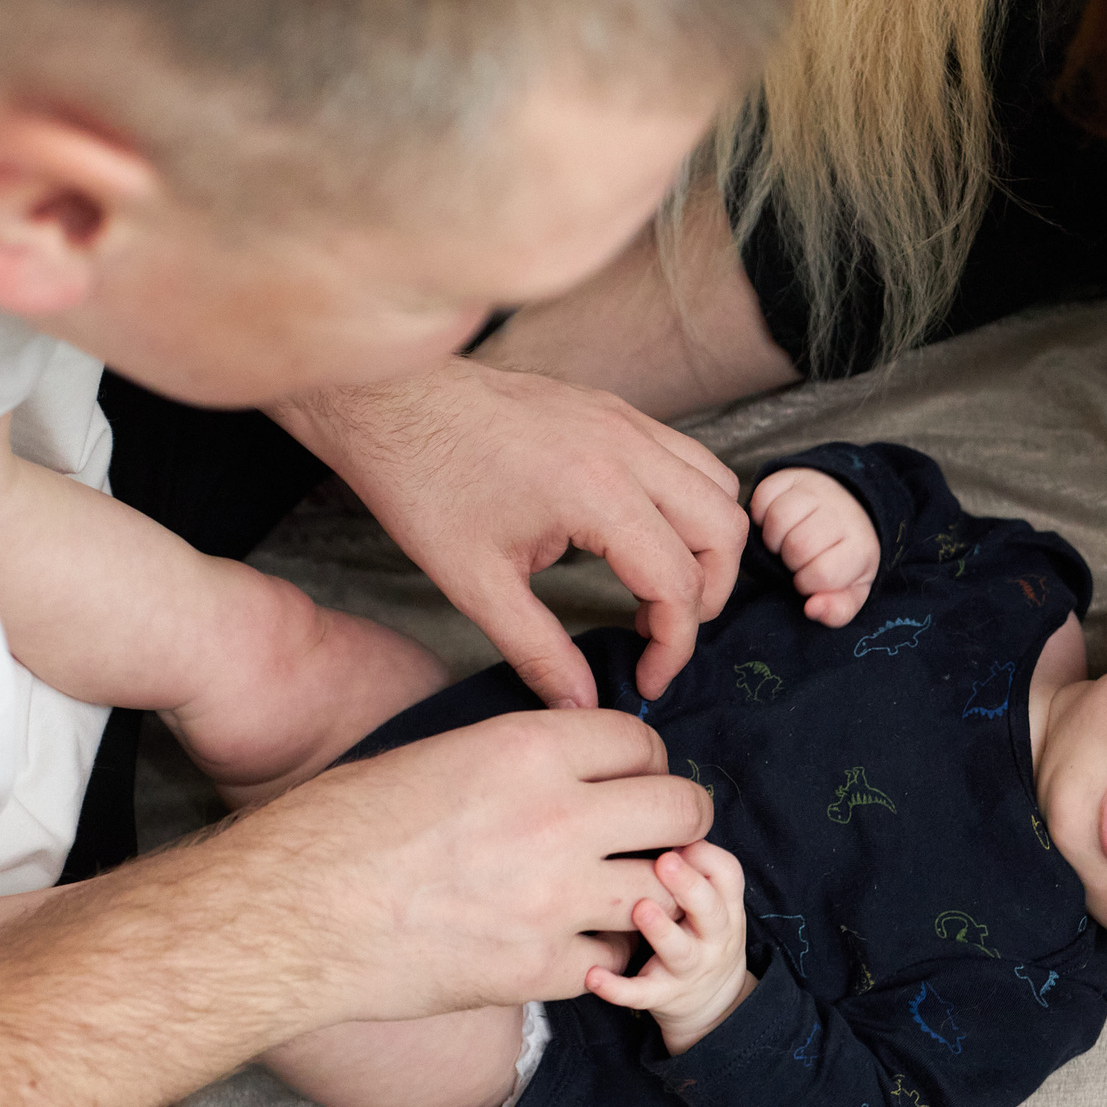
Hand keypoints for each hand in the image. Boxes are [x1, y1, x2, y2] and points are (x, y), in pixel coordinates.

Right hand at [242, 708, 711, 1025]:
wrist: (289, 916)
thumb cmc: (339, 829)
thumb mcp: (435, 756)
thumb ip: (515, 759)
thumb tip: (566, 766)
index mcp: (527, 750)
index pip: (640, 742)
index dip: (643, 762)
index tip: (630, 780)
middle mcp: (556, 818)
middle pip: (681, 809)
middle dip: (677, 820)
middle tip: (655, 835)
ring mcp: (554, 899)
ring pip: (664, 890)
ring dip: (651, 891)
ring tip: (625, 893)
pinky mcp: (537, 968)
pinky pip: (614, 961)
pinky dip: (602, 955)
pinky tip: (575, 945)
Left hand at [273, 359, 745, 708]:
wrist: (383, 400)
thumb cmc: (420, 482)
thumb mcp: (475, 584)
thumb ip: (539, 652)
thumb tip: (580, 706)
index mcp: (597, 491)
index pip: (679, 582)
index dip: (675, 646)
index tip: (647, 679)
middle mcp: (626, 447)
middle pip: (724, 530)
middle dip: (708, 595)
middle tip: (662, 634)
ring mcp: (624, 420)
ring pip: (718, 485)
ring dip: (706, 544)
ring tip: (660, 589)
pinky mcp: (612, 409)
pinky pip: (685, 456)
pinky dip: (686, 502)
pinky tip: (640, 537)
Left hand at [585, 840, 755, 1050]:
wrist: (713, 1002)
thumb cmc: (698, 931)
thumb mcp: (710, 898)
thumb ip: (688, 862)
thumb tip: (649, 815)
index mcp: (724, 904)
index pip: (727, 874)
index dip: (705, 856)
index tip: (676, 835)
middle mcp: (713, 935)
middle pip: (711, 910)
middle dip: (689, 885)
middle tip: (664, 860)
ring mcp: (690, 968)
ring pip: (679, 951)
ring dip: (661, 930)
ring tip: (639, 909)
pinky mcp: (664, 996)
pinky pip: (642, 994)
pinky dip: (618, 988)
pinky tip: (593, 974)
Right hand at [750, 467, 879, 626]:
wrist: (850, 506)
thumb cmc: (844, 556)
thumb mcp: (851, 589)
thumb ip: (837, 610)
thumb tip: (812, 609)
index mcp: (860, 546)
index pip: (821, 574)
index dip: (807, 583)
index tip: (810, 578)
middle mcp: (841, 512)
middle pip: (797, 546)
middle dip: (790, 561)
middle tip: (797, 560)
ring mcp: (817, 489)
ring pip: (778, 518)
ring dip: (773, 538)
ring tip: (784, 542)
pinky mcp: (792, 474)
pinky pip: (762, 495)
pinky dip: (761, 514)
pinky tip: (774, 522)